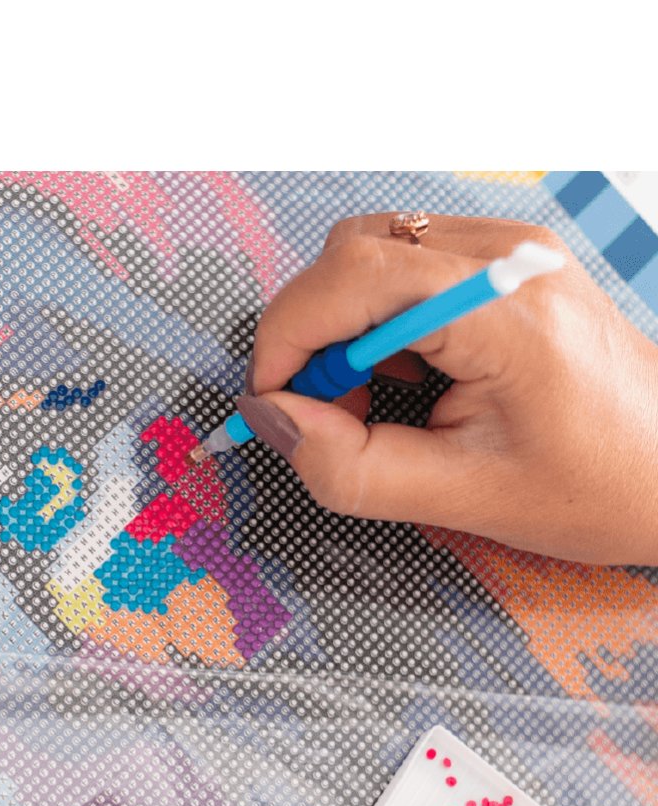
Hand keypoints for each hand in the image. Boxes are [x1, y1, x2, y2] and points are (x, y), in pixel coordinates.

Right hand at [238, 214, 657, 565]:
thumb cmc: (593, 487)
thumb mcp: (460, 499)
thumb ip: (351, 467)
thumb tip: (273, 420)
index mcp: (504, 309)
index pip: (352, 277)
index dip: (287, 337)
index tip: (270, 402)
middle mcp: (509, 256)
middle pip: (354, 252)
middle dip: (313, 334)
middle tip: (328, 414)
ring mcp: (511, 250)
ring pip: (375, 254)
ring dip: (346, 328)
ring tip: (376, 399)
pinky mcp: (508, 261)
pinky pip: (409, 266)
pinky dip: (381, 321)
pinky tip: (409, 375)